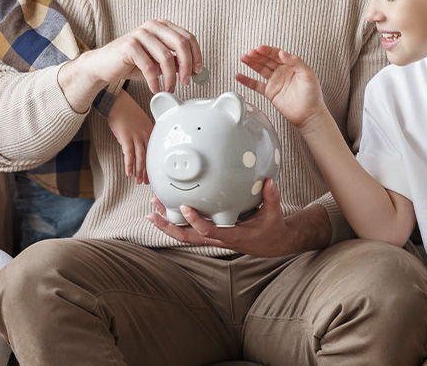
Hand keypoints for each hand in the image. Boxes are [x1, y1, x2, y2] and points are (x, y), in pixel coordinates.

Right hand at [59, 20, 201, 111]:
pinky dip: (155, 81)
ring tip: (170, 88)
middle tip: (186, 81)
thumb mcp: (158, 62)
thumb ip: (174, 61)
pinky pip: (149, 66)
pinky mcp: (129, 45)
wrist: (104, 65)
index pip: (188, 37)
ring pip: (166, 57)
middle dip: (187, 66)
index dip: (197, 55)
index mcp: (162, 26)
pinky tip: (155, 88)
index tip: (198, 71)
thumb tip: (194, 70)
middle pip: (180, 44)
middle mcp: (152, 26)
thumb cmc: (132, 63)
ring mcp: (140, 34)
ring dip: (171, 77)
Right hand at [106, 90, 152, 183]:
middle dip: (147, 171)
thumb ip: (142, 133)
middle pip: (148, 156)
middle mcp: (145, 134)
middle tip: (146, 182)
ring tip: (138, 181)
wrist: (117, 101)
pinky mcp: (126, 137)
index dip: (152, 165)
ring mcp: (136, 136)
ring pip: (140, 158)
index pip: (153, 151)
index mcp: (150, 131)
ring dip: (139, 171)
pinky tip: (129, 173)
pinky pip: (129, 154)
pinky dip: (129, 165)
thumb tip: (139, 145)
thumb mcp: (140, 121)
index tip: (152, 174)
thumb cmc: (126, 110)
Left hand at [146, 179, 317, 255]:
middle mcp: (218, 239)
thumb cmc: (271, 229)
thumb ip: (271, 197)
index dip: (195, 221)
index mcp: (232, 236)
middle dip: (168, 227)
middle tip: (152, 213)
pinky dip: (177, 221)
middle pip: (187, 237)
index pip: (209, 231)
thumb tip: (269, 181)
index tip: (184, 208)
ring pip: (185, 235)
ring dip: (168, 223)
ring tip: (153, 208)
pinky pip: (189, 230)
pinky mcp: (211, 234)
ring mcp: (213, 237)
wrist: (271, 244)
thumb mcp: (274, 214)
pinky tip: (167, 209)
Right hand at [236, 46, 326, 130]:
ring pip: (260, 69)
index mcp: (291, 65)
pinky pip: (256, 85)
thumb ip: (296, 62)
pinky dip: (247, 80)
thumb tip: (283, 53)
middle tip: (250, 53)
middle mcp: (282, 72)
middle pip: (267, 60)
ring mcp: (275, 82)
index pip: (277, 54)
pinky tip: (240, 76)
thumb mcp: (308, 74)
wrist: (309, 114)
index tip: (259, 48)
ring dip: (251, 63)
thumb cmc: (313, 95)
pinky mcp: (270, 92)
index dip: (267, 51)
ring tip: (243, 58)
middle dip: (257, 55)